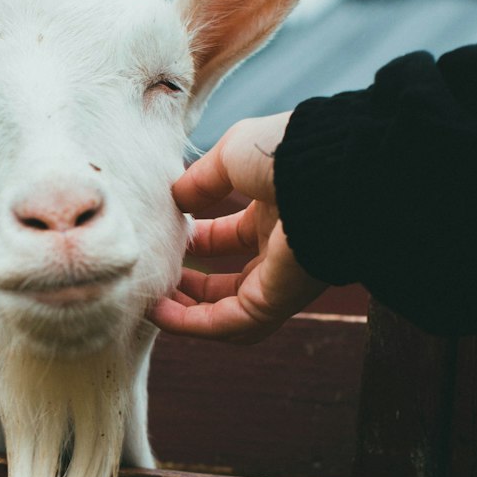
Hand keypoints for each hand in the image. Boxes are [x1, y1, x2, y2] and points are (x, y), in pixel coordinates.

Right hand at [150, 114, 326, 341]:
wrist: (324, 168)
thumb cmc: (286, 152)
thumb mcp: (232, 154)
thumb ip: (202, 180)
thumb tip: (177, 199)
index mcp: (276, 211)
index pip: (231, 237)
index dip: (196, 243)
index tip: (164, 241)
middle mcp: (281, 249)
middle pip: (231, 281)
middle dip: (191, 284)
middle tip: (157, 277)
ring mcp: (282, 278)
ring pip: (229, 310)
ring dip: (187, 311)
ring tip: (151, 301)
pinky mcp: (277, 300)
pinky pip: (230, 323)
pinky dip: (192, 323)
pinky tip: (160, 312)